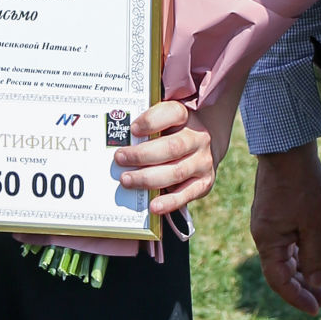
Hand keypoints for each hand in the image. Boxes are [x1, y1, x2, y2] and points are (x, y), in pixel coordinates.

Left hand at [118, 100, 217, 214]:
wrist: (200, 149)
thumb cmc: (171, 134)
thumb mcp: (163, 123)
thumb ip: (146, 128)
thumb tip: (116, 138)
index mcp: (186, 117)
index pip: (173, 113)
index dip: (152, 121)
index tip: (132, 129)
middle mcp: (198, 138)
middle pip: (171, 147)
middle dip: (142, 155)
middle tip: (119, 158)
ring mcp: (203, 161)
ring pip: (176, 172)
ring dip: (148, 178)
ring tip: (127, 180)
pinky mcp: (204, 183)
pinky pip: (187, 194)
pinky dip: (169, 202)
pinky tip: (153, 206)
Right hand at [249, 146, 320, 316]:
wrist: (289, 147)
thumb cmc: (302, 184)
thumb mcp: (314, 224)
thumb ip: (314, 257)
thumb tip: (314, 284)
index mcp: (268, 241)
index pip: (279, 281)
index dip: (298, 298)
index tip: (318, 309)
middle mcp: (265, 236)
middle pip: (286, 272)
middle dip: (309, 288)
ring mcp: (271, 225)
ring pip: (291, 258)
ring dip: (311, 273)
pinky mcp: (278, 215)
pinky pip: (291, 243)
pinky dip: (308, 255)